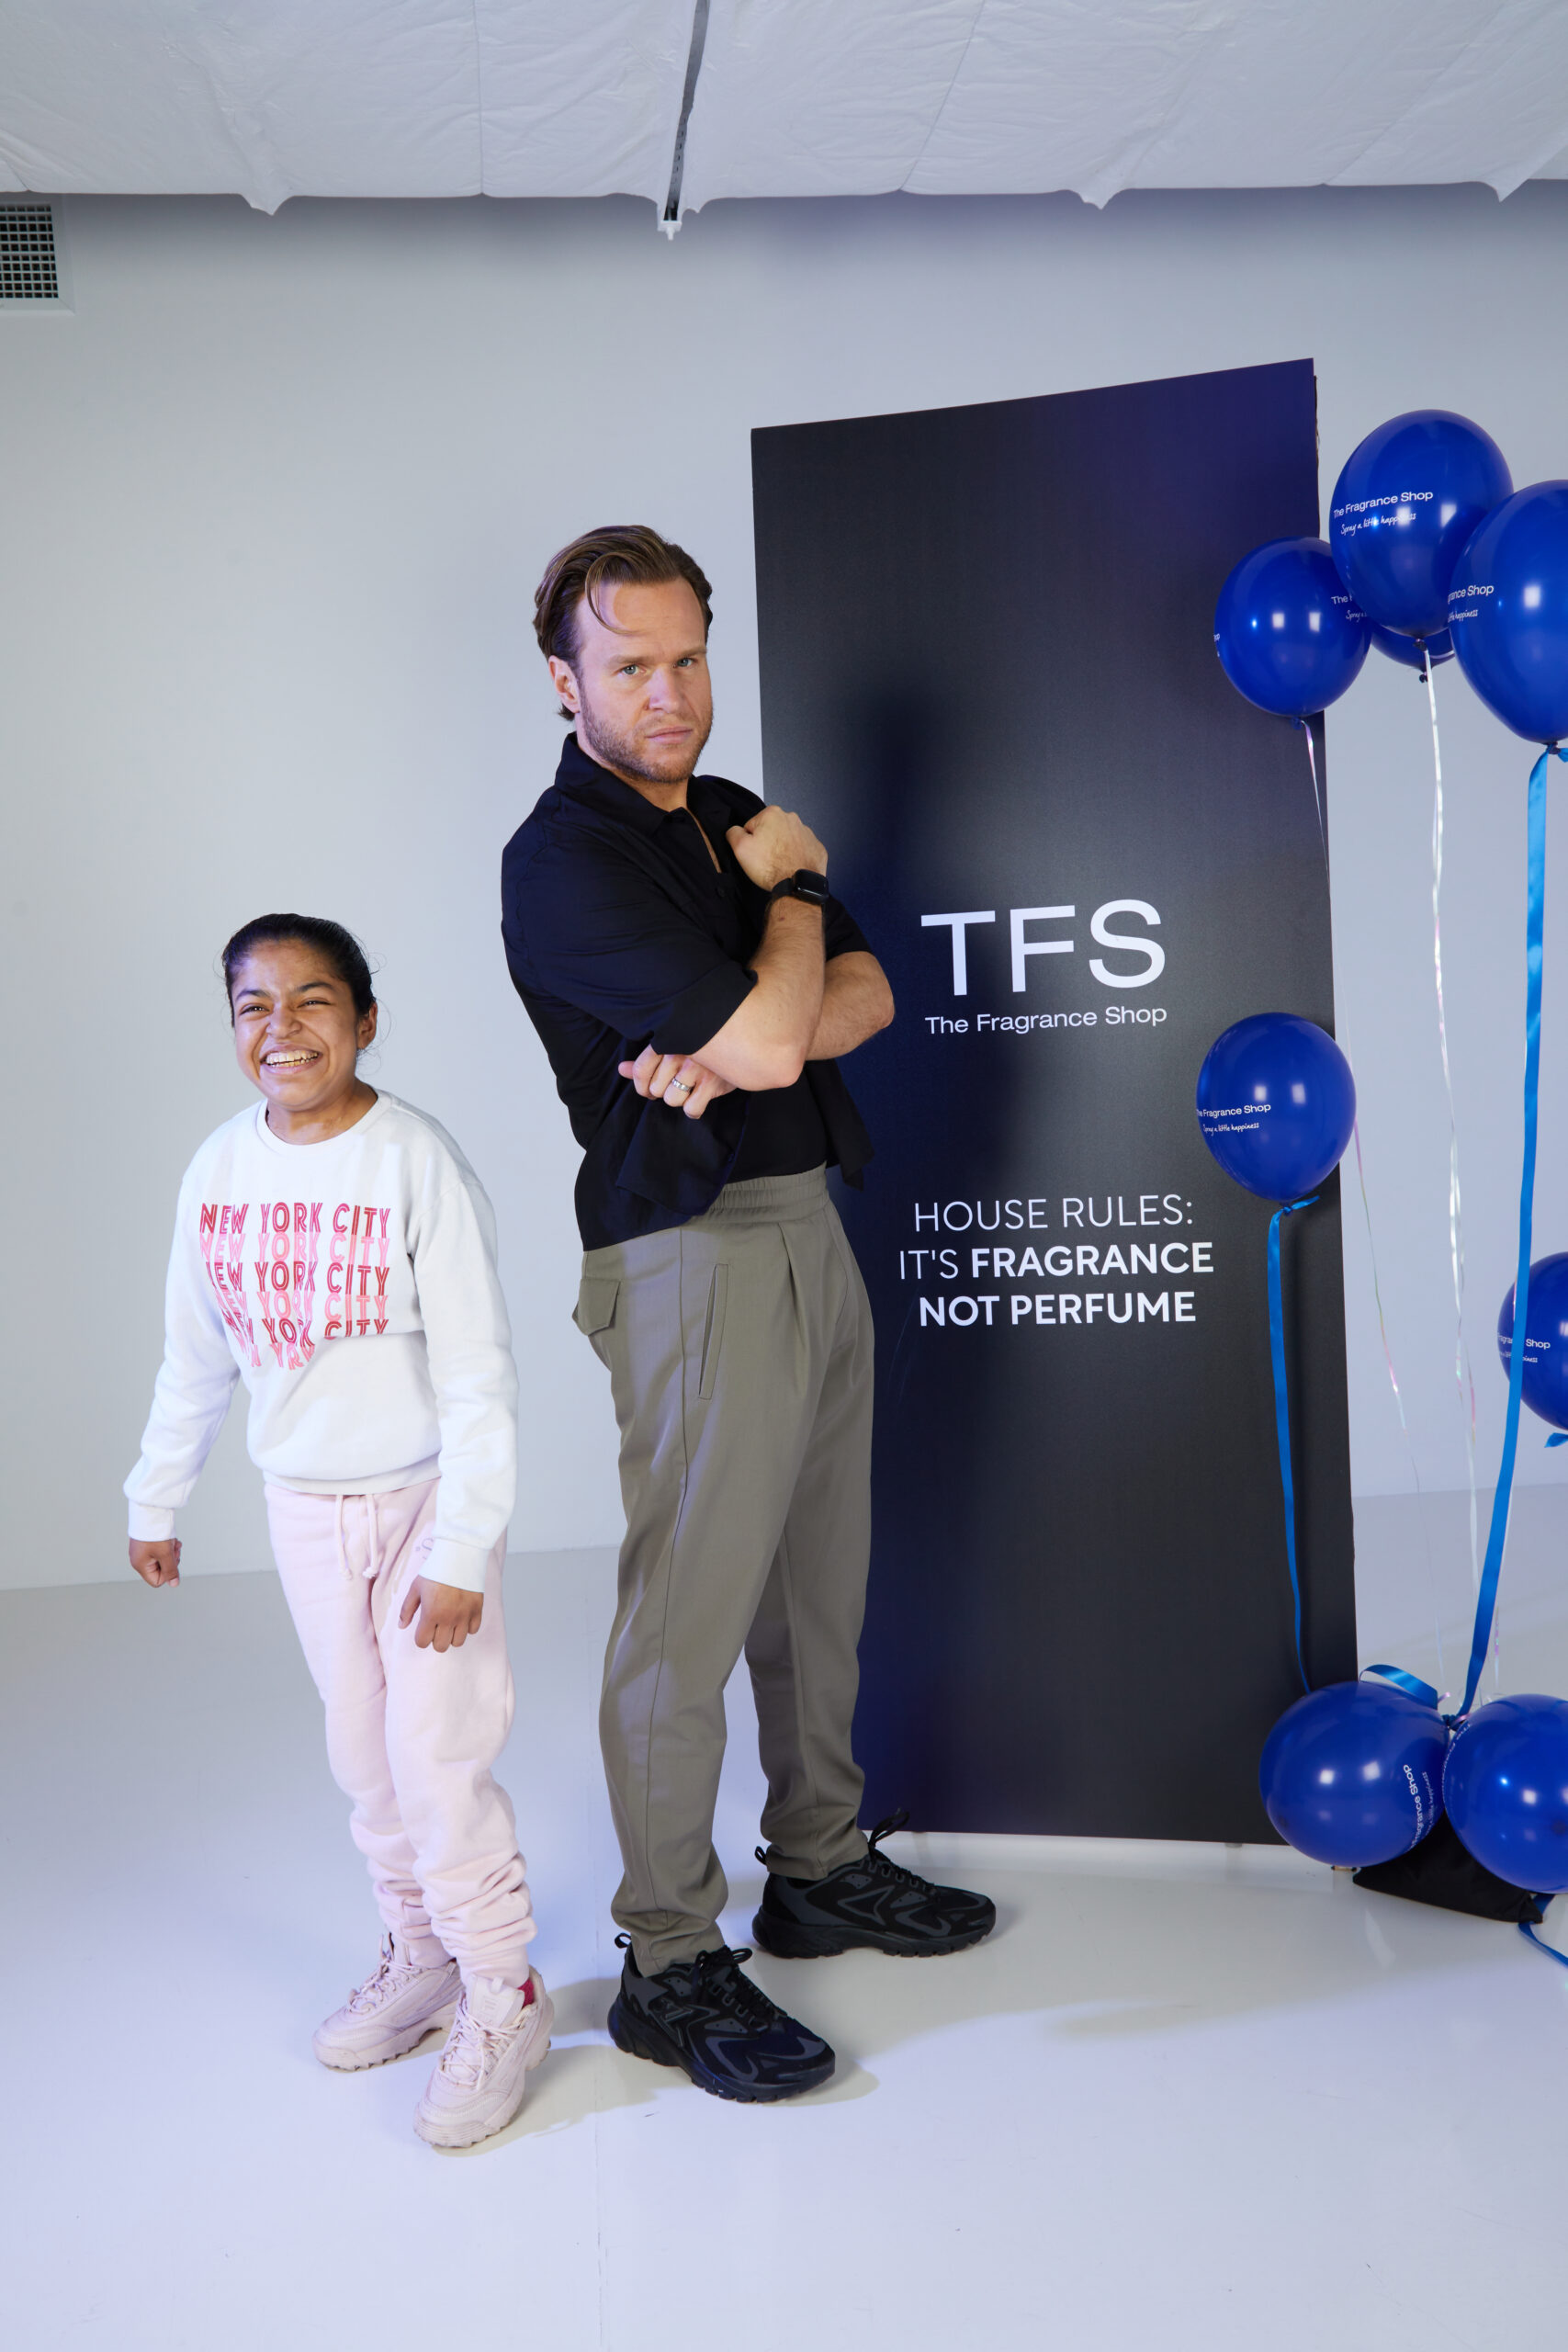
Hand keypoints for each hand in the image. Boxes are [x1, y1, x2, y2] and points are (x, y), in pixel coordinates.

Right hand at [129, 1537, 181, 1588]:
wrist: (150, 1511)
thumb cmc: (155, 1533)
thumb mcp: (166, 1554)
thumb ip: (171, 1570)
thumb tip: (174, 1584)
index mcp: (140, 1565)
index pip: (157, 1581)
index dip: (168, 1573)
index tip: (172, 1560)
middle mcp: (139, 1559)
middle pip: (161, 1569)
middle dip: (171, 1560)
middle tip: (174, 1549)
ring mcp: (142, 1551)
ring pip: (163, 1558)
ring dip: (171, 1551)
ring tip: (172, 1542)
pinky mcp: (147, 1543)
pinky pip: (161, 1549)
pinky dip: (168, 1545)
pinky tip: (171, 1539)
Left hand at [398, 1577, 483, 1650]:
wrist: (459, 1555)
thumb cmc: (435, 1571)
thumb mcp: (416, 1588)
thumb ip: (407, 1609)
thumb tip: (401, 1626)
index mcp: (431, 1613)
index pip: (422, 1642)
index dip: (420, 1637)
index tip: (422, 1629)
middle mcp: (448, 1618)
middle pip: (440, 1647)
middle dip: (435, 1639)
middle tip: (435, 1626)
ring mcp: (464, 1615)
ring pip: (458, 1642)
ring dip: (451, 1635)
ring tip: (449, 1623)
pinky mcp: (477, 1610)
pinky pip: (473, 1630)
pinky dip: (466, 1627)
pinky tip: (461, 1617)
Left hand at [618, 1044, 736, 1119]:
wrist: (745, 1042)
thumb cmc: (705, 1046)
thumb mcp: (675, 1047)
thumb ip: (647, 1060)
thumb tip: (622, 1070)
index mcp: (668, 1039)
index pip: (641, 1069)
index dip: (641, 1086)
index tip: (648, 1090)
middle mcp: (680, 1052)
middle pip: (655, 1088)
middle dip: (664, 1091)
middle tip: (678, 1084)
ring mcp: (696, 1068)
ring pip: (671, 1099)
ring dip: (679, 1099)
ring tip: (690, 1088)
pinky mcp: (712, 1083)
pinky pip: (691, 1109)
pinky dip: (694, 1109)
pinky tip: (700, 1099)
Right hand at [725, 805, 827, 892]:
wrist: (796, 884)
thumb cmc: (770, 866)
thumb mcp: (740, 847)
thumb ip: (733, 832)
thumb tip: (735, 830)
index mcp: (772, 813)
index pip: (752, 826)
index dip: (750, 841)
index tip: (755, 852)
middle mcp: (792, 819)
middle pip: (771, 831)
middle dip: (767, 843)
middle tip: (765, 860)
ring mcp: (807, 833)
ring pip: (787, 840)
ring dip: (782, 849)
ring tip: (778, 865)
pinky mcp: (816, 847)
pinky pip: (802, 850)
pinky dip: (796, 857)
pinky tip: (791, 866)